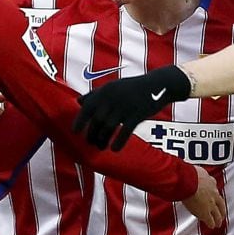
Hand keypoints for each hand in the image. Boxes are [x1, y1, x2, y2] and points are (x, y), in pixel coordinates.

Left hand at [73, 65, 191, 150]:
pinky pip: (125, 131)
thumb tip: (79, 101)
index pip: (87, 107)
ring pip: (109, 127)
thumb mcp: (113, 86)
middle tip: (91, 143)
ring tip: (101, 147)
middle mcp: (113, 98)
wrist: (158, 85)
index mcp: (106, 90)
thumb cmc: (133, 87)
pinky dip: (119, 141)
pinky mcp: (138, 114)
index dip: (80, 121)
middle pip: (97, 120)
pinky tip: (115, 149)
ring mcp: (126, 106)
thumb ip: (96, 94)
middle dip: (92, 134)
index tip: (75, 132)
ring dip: (103, 140)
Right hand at [182, 166, 225, 228]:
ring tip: (218, 222)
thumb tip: (190, 170)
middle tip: (222, 213)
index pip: (214, 187)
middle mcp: (213, 193)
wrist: (187, 181)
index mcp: (210, 181)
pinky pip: (210, 220)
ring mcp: (210, 204)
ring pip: (218, 213)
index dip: (214, 192)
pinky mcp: (205, 212)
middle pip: (220, 203)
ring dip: (218, 218)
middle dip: (222, 209)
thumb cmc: (188, 174)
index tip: (213, 194)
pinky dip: (211, 223)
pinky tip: (211, 226)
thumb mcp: (195, 169)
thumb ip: (196, 171)